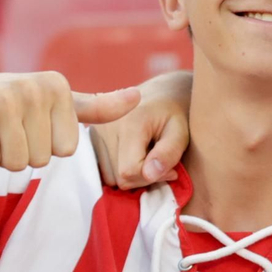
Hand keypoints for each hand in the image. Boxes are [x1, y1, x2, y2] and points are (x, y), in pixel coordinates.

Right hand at [0, 68, 140, 171]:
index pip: (67, 150)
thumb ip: (96, 106)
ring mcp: (7, 99)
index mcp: (59, 87)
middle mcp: (36, 88)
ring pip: (17, 163)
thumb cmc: (6, 102)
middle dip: (21, 153)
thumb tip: (139, 98)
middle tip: (5, 128)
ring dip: (0, 155)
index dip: (45, 146)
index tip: (29, 124)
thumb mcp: (53, 101)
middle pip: (42, 159)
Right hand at [89, 70, 190, 188]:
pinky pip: (101, 169)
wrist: (159, 93)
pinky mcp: (90, 136)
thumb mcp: (181, 132)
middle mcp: (105, 126)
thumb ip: (169, 153)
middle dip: (141, 177)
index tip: (169, 169)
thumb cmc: (174, 114)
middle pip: (117, 177)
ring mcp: (94, 130)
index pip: (129, 171)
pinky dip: (118, 168)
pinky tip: (132, 156)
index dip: (150, 177)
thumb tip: (150, 175)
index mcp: (129, 123)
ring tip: (145, 157)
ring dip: (129, 174)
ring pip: (108, 177)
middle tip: (158, 163)